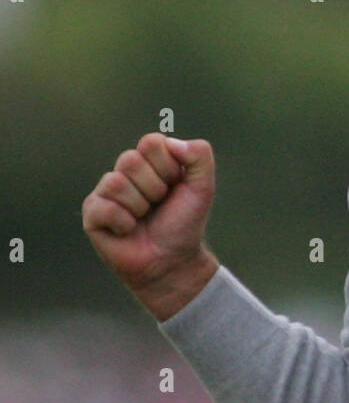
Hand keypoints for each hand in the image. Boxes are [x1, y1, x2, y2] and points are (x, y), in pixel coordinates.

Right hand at [82, 133, 218, 318]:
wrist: (172, 260)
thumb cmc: (184, 222)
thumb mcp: (203, 186)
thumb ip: (199, 154)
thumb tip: (172, 142)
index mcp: (150, 158)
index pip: (150, 143)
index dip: (168, 167)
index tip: (174, 185)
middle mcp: (125, 170)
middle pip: (129, 160)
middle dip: (153, 188)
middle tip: (158, 204)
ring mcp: (106, 191)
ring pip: (115, 183)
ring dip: (139, 206)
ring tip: (143, 217)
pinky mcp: (92, 213)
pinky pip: (104, 208)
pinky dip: (124, 223)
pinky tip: (128, 230)